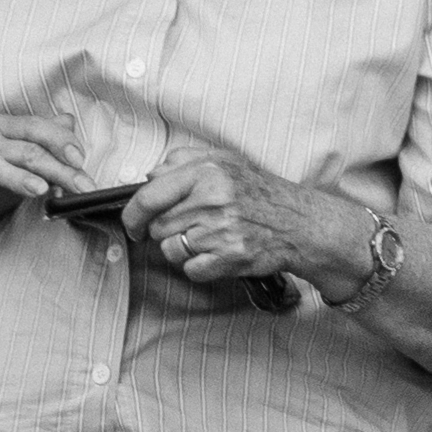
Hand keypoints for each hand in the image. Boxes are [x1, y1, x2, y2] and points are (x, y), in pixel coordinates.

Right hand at [0, 113, 89, 258]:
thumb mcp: (24, 161)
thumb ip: (47, 143)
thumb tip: (69, 121)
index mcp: (5, 128)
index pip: (37, 127)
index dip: (61, 141)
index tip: (81, 161)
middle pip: (26, 150)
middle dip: (59, 170)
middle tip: (82, 187)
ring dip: (17, 177)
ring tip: (39, 189)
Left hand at [121, 150, 372, 300]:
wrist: (299, 222)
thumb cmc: (260, 192)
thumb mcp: (225, 161)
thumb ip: (184, 160)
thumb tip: (149, 175)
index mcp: (205, 171)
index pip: (148, 197)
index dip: (133, 216)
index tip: (134, 226)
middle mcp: (211, 198)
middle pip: (159, 227)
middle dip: (168, 231)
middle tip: (190, 228)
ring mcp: (221, 229)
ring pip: (171, 251)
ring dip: (183, 250)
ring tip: (207, 240)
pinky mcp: (230, 257)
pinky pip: (191, 270)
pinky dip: (200, 268)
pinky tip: (218, 255)